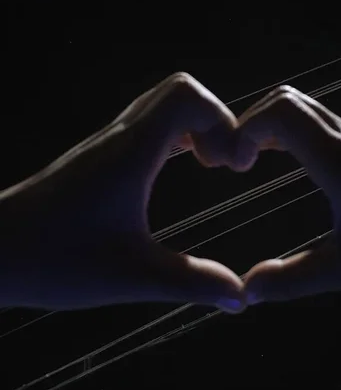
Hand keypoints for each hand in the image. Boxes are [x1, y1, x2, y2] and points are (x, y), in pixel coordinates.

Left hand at [0, 73, 245, 312]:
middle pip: (179, 91)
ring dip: (195, 128)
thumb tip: (240, 298)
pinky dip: (176, 138)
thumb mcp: (131, 276)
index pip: (187, 96)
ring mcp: (107, 145)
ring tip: (208, 167)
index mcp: (131, 154)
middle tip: (222, 165)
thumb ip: (191, 283)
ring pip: (162, 106)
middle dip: (215, 121)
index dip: (222, 121)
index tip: (231, 166)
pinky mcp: (99, 158)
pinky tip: (177, 173)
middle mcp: (119, 138)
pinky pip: (148, 126)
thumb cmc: (51, 260)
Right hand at [233, 86, 340, 303]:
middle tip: (236, 162)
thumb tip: (248, 292)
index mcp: (340, 162)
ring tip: (250, 161)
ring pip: (301, 106)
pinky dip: (286, 131)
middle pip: (286, 100)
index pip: (282, 113)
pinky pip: (314, 120)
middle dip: (250, 123)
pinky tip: (280, 161)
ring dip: (268, 125)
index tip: (236, 167)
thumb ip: (294, 280)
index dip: (246, 130)